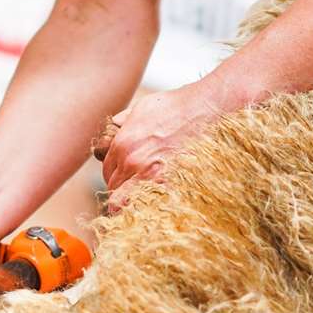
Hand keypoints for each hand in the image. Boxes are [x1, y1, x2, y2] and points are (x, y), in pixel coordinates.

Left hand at [98, 70, 264, 201]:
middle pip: (114, 188)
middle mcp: (132, 162)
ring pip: (127, 201)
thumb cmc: (178, 106)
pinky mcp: (171, 185)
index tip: (123, 177)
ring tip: (141, 200)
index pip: (106, 170)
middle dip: (121, 188)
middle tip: (132, 188)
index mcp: (123, 143)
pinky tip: (158, 201)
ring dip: (132, 201)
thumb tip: (115, 126)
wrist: (207, 110)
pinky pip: (152, 204)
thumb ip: (124, 120)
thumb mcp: (144, 107)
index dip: (114, 174)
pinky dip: (151, 205)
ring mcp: (151, 176)